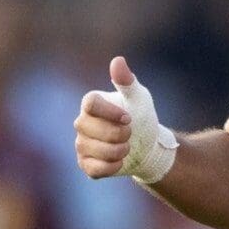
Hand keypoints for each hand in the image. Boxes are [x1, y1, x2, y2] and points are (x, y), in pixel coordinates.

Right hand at [74, 56, 178, 183]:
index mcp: (91, 104)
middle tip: (130, 132)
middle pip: (90, 128)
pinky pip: (93, 169)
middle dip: (117, 133)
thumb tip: (117, 60)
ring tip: (128, 146)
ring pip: (93, 150)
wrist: (147, 143)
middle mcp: (82, 123)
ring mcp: (82, 144)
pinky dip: (112, 166)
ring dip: (118, 150)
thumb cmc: (140, 115)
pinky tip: (121, 160)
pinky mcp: (86, 164)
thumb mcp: (138, 96)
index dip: (110, 112)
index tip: (129, 117)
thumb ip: (126, 81)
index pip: (90, 104)